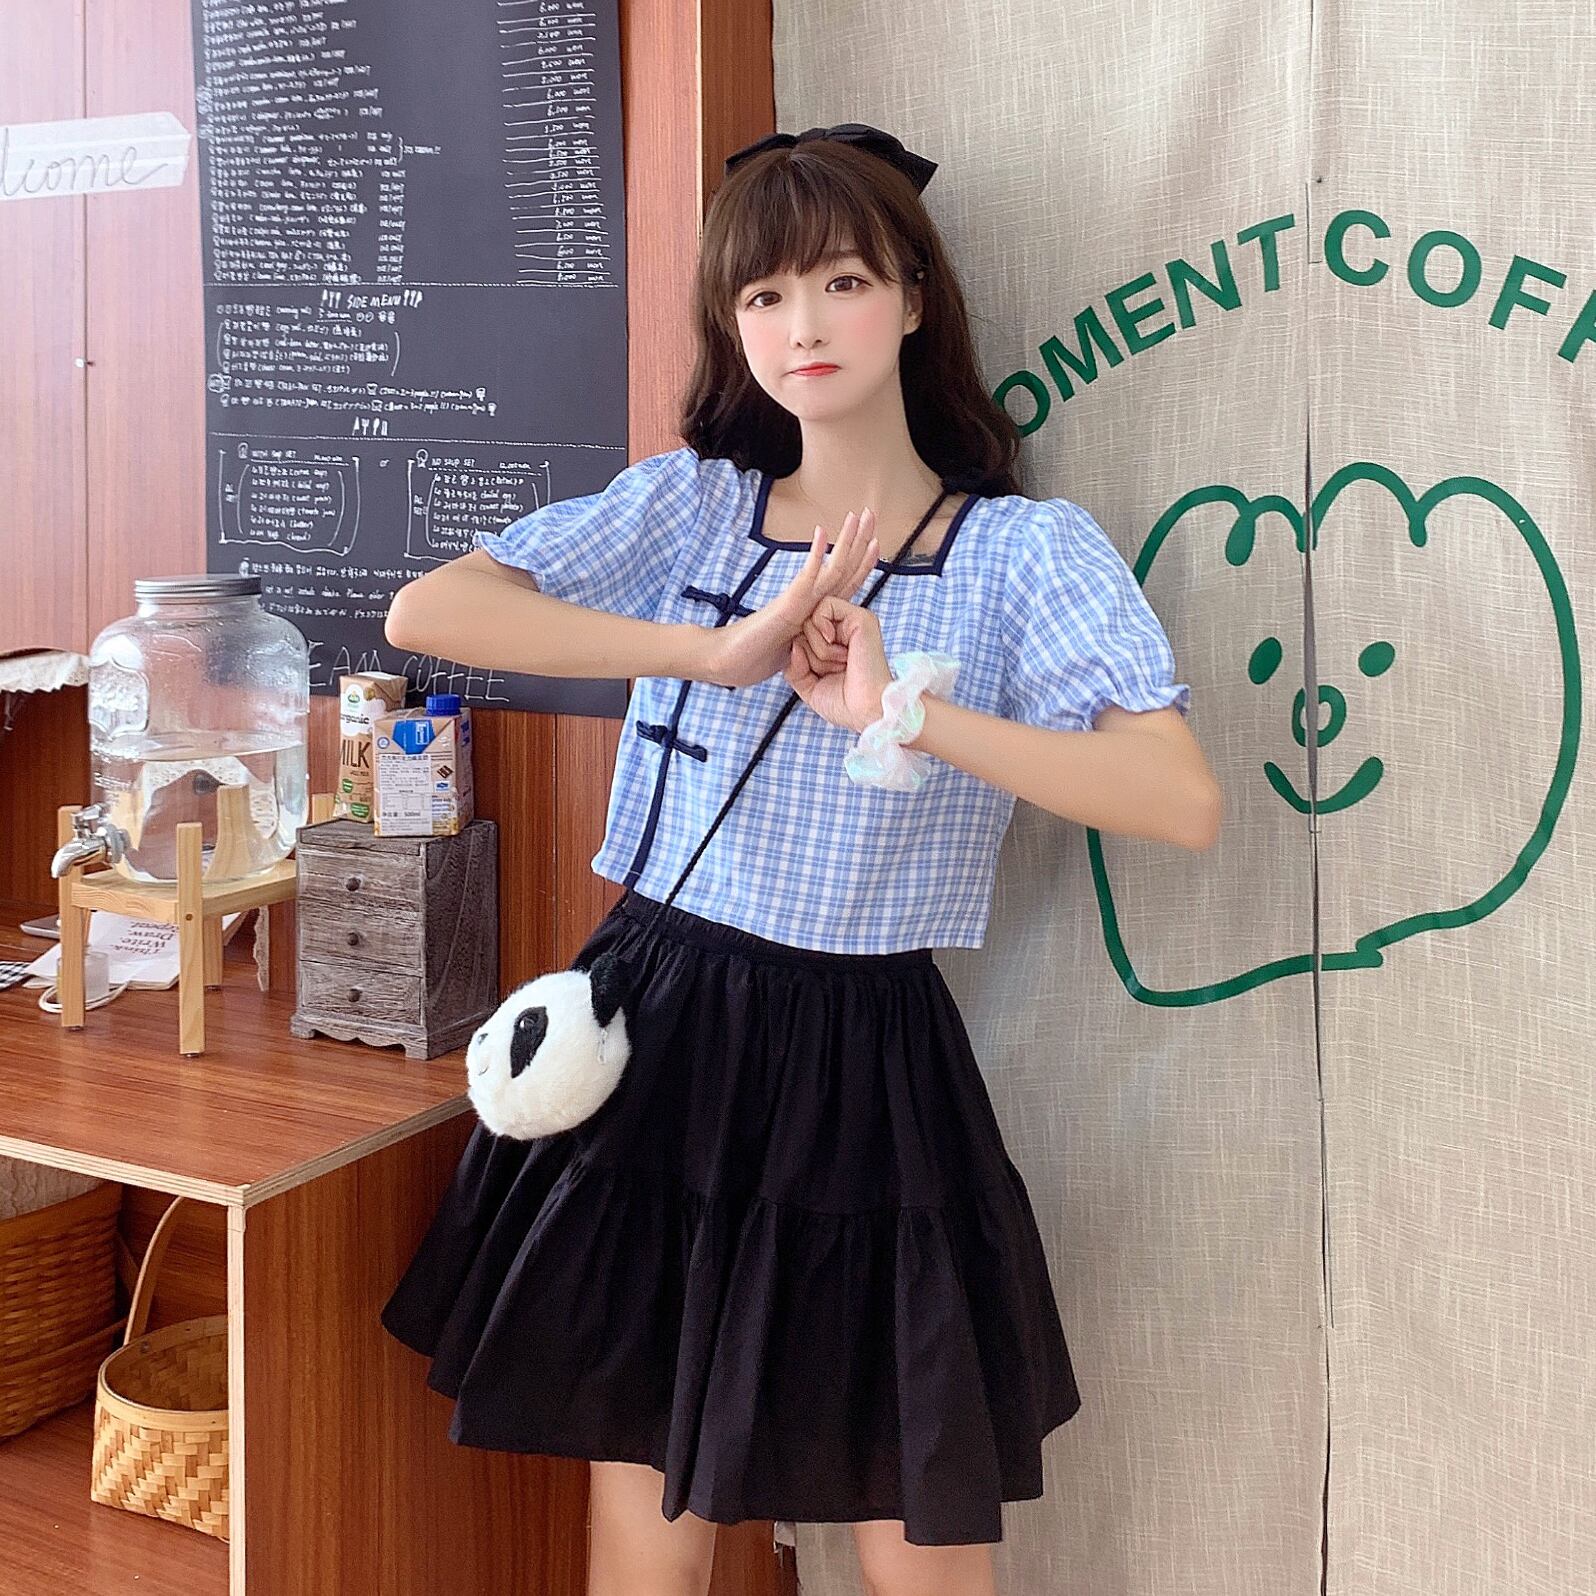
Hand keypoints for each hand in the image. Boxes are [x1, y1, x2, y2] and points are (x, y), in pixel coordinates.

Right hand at [703, 510, 879, 687]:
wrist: (725, 661)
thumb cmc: (754, 656)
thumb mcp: (794, 652)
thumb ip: (807, 642)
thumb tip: (814, 644)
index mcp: (814, 611)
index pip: (845, 582)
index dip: (863, 562)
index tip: (876, 540)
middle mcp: (808, 601)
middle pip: (842, 567)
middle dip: (859, 540)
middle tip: (871, 511)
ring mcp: (797, 601)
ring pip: (830, 568)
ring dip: (846, 541)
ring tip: (857, 515)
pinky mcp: (785, 606)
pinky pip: (804, 579)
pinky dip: (814, 556)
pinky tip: (821, 533)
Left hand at [783, 594, 893, 734]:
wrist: (868, 712)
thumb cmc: (844, 704)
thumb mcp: (808, 686)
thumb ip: (794, 666)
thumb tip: (794, 645)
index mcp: (837, 645)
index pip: (802, 634)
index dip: (801, 655)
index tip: (819, 675)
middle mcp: (846, 631)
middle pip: (804, 625)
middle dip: (810, 654)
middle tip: (833, 670)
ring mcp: (854, 622)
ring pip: (811, 617)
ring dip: (818, 648)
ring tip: (841, 663)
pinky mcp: (860, 617)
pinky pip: (824, 606)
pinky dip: (821, 628)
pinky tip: (836, 646)